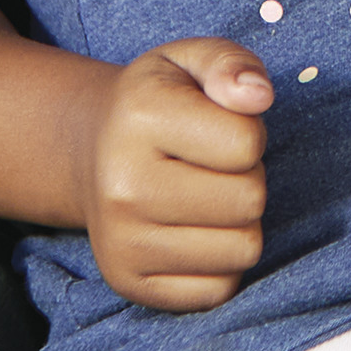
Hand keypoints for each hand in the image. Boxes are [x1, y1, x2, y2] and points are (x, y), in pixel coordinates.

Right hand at [83, 39, 273, 308]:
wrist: (92, 153)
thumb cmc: (158, 104)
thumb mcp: (189, 60)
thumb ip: (230, 63)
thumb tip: (258, 97)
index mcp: (140, 117)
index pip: (246, 144)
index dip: (248, 133)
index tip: (218, 128)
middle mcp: (122, 185)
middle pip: (249, 200)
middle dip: (247, 178)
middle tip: (212, 166)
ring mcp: (121, 242)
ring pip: (243, 249)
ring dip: (238, 222)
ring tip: (204, 196)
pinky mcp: (130, 285)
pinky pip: (220, 289)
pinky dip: (220, 263)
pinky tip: (192, 232)